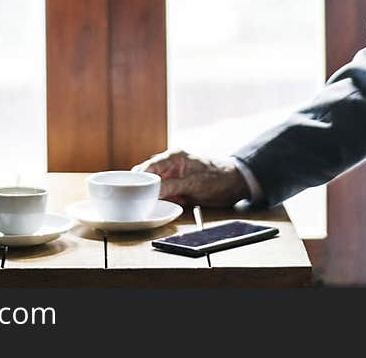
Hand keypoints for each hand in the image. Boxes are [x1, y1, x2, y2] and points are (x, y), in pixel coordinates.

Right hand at [132, 150, 249, 207]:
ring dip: (154, 198)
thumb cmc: (218, 177)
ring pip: (156, 188)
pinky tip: (166, 207)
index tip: (128, 192)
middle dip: (143, 190)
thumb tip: (150, 192)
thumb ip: (171, 186)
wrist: (237, 183)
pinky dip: (164, 202)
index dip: (136, 179)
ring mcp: (175, 176)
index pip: (147, 167)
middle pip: (148, 178)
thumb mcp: (193, 183)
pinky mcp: (179, 187)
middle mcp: (171, 165)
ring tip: (150, 206)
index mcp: (173, 157)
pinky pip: (166, 195)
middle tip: (136, 203)